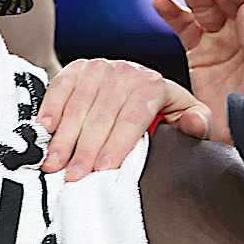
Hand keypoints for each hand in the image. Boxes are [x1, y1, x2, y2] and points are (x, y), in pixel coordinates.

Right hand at [38, 58, 210, 179]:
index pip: (132, 118)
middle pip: (101, 115)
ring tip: (55, 163)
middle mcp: (125, 72)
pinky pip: (60, 87)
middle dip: (85, 149)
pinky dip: (51, 108)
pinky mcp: (77, 68)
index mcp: (152, 85)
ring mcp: (99, 68)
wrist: (139, 83)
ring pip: (78, 106)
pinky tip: (46, 129)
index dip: (116, 145)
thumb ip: (197, 123)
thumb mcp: (185, 115)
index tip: (103, 168)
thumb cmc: (160, 109)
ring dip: (63, 137)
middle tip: (73, 175)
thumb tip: (194, 124)